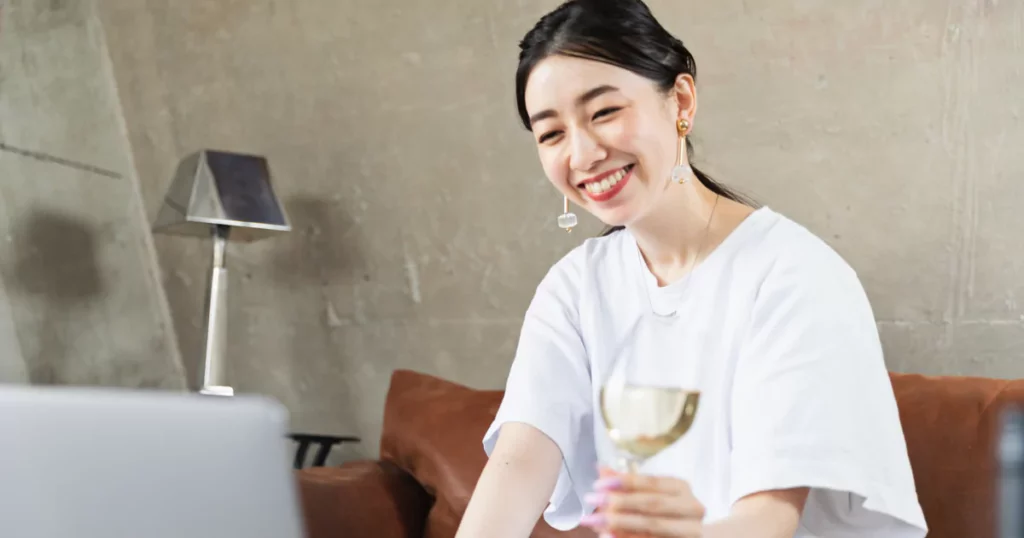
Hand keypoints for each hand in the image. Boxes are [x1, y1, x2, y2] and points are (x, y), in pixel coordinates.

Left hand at [580, 466, 704, 537]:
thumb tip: (601, 468)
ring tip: (595, 520)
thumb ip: (626, 484)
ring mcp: (692, 530)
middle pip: (652, 504)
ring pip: (653, 526)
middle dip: (618, 503)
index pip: (651, 482)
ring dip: (619, 524)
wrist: (692, 535)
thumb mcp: (649, 494)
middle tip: (591, 501)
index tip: (598, 484)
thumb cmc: (666, 511)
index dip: (624, 482)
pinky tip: (609, 536)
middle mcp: (691, 507)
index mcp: (681, 488)